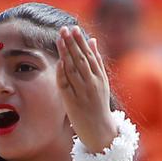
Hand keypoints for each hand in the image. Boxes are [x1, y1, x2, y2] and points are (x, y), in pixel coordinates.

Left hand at [55, 25, 115, 151]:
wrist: (101, 131)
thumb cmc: (98, 105)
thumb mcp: (101, 81)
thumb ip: (95, 61)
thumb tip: (92, 40)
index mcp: (100, 77)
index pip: (89, 55)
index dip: (81, 42)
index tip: (74, 28)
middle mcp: (93, 83)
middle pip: (81, 60)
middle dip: (73, 43)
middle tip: (64, 29)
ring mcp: (83, 93)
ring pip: (74, 70)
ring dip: (66, 54)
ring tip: (60, 39)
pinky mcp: (73, 102)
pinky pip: (67, 86)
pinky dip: (63, 73)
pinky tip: (60, 62)